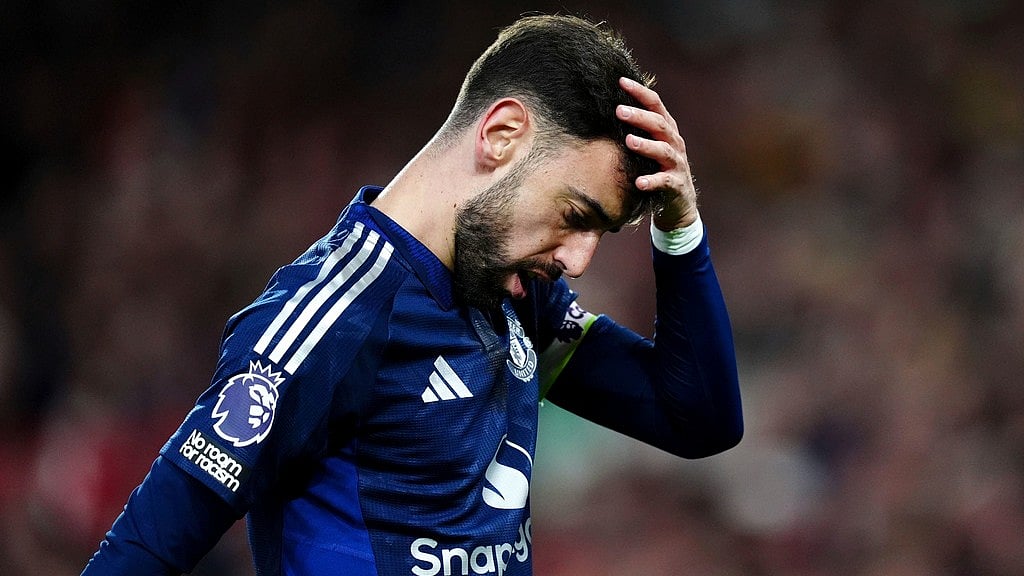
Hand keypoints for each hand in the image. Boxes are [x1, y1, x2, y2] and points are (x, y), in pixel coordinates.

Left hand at [617, 77, 697, 230]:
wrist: (679, 204)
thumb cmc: (657, 170)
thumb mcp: (648, 147)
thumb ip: (634, 129)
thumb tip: (606, 108)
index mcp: (666, 130)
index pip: (655, 104)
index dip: (640, 92)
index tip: (621, 81)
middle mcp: (674, 143)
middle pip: (659, 125)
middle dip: (639, 116)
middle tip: (619, 111)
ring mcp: (677, 164)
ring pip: (664, 150)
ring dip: (646, 145)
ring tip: (629, 141)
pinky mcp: (677, 185)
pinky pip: (666, 182)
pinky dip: (653, 181)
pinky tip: (639, 183)